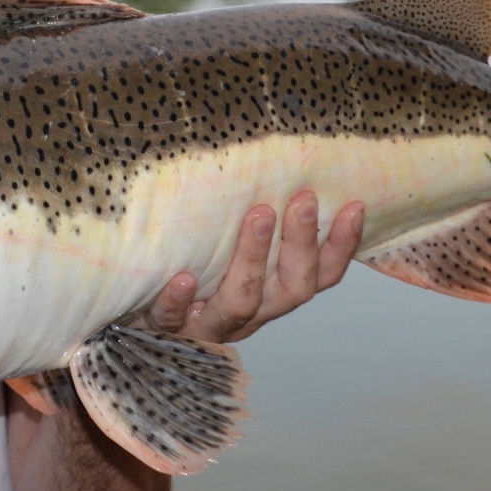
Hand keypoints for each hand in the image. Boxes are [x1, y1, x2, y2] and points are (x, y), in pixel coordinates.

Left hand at [143, 190, 364, 344]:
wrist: (137, 320)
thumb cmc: (193, 274)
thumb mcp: (229, 251)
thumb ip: (256, 222)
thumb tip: (275, 161)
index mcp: (272, 294)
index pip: (320, 274)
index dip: (341, 246)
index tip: (354, 206)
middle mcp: (251, 313)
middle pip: (291, 288)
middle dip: (301, 244)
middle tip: (303, 200)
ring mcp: (210, 324)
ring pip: (240, 302)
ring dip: (253, 259)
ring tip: (258, 217)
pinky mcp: (168, 330)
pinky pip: (174, 319)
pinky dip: (179, 301)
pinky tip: (183, 278)